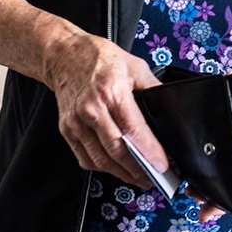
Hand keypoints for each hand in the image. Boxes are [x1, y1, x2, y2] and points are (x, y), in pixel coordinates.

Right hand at [45, 31, 168, 187]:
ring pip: (101, 159)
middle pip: (116, 150)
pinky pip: (85, 157)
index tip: (162, 165)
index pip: (133, 130)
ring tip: (138, 177)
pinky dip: (102, 167)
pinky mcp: (67, 129)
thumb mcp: (133, 65)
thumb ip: (152, 87)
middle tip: (154, 177)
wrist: (63, 54)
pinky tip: (115, 167)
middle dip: (138, 170)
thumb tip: (167, 109)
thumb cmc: (97, 57)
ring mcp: (76, 121)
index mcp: (111, 91)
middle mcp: (91, 109)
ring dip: (121, 173)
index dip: (149, 152)